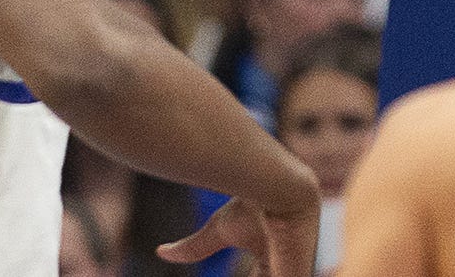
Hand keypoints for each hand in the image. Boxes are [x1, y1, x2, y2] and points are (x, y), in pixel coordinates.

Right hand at [161, 176, 323, 276]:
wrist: (282, 186)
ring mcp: (293, 275)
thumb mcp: (218, 230)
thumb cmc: (253, 203)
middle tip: (242, 273)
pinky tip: (262, 272)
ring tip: (249, 270)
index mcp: (271, 261)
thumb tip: (160, 251)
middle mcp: (285, 270)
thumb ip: (193, 248)